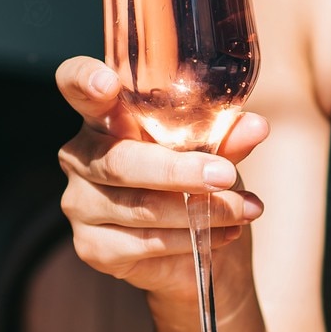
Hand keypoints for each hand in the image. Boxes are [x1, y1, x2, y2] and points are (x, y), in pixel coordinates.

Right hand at [54, 57, 269, 300]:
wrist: (190, 251)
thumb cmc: (191, 182)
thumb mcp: (211, 151)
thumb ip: (225, 137)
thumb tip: (256, 127)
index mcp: (103, 116)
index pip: (74, 85)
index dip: (84, 80)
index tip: (106, 83)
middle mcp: (80, 156)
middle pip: (120, 161)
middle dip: (178, 171)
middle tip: (225, 176)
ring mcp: (80, 203)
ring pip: (139, 207)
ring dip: (198, 211)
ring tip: (244, 210)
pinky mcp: (92, 246)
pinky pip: (143, 243)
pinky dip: (188, 240)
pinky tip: (221, 234)